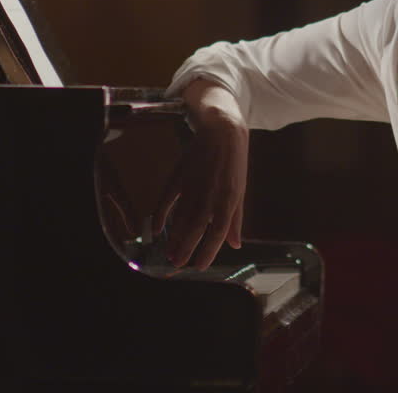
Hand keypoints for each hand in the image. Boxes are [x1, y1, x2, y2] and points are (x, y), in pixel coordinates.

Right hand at [152, 79, 248, 269]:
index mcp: (229, 199)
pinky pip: (167, 199)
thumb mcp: (240, 191)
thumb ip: (236, 220)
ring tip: (169, 252)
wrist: (222, 131)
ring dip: (174, 236)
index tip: (198, 267)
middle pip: (195, 228)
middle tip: (177, 264)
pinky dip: (161, 214)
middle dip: (185, 249)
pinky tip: (157, 228)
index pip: (217, 233)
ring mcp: (193, 185)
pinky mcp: (180, 175)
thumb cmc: (234, 164)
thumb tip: (234, 245)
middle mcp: (210, 194)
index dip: (207, 252)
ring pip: (180, 217)